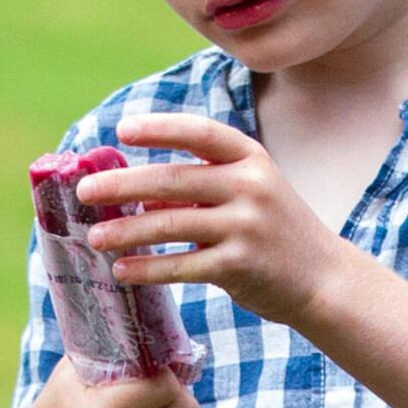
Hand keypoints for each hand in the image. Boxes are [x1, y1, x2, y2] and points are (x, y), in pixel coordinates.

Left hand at [90, 112, 356, 329]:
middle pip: (173, 180)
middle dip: (123, 185)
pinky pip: (182, 265)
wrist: (324, 279)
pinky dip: (148, 268)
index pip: (199, 132)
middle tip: (84, 191)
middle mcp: (250, 186)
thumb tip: (134, 189)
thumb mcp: (251, 191)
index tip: (122, 131)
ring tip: (94, 236)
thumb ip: (204, 183)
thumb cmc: (275, 231)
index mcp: (251, 158)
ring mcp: (246, 226)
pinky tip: (123, 269)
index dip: (159, 128)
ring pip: (170, 224)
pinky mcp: (240, 265)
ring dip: (126, 231)